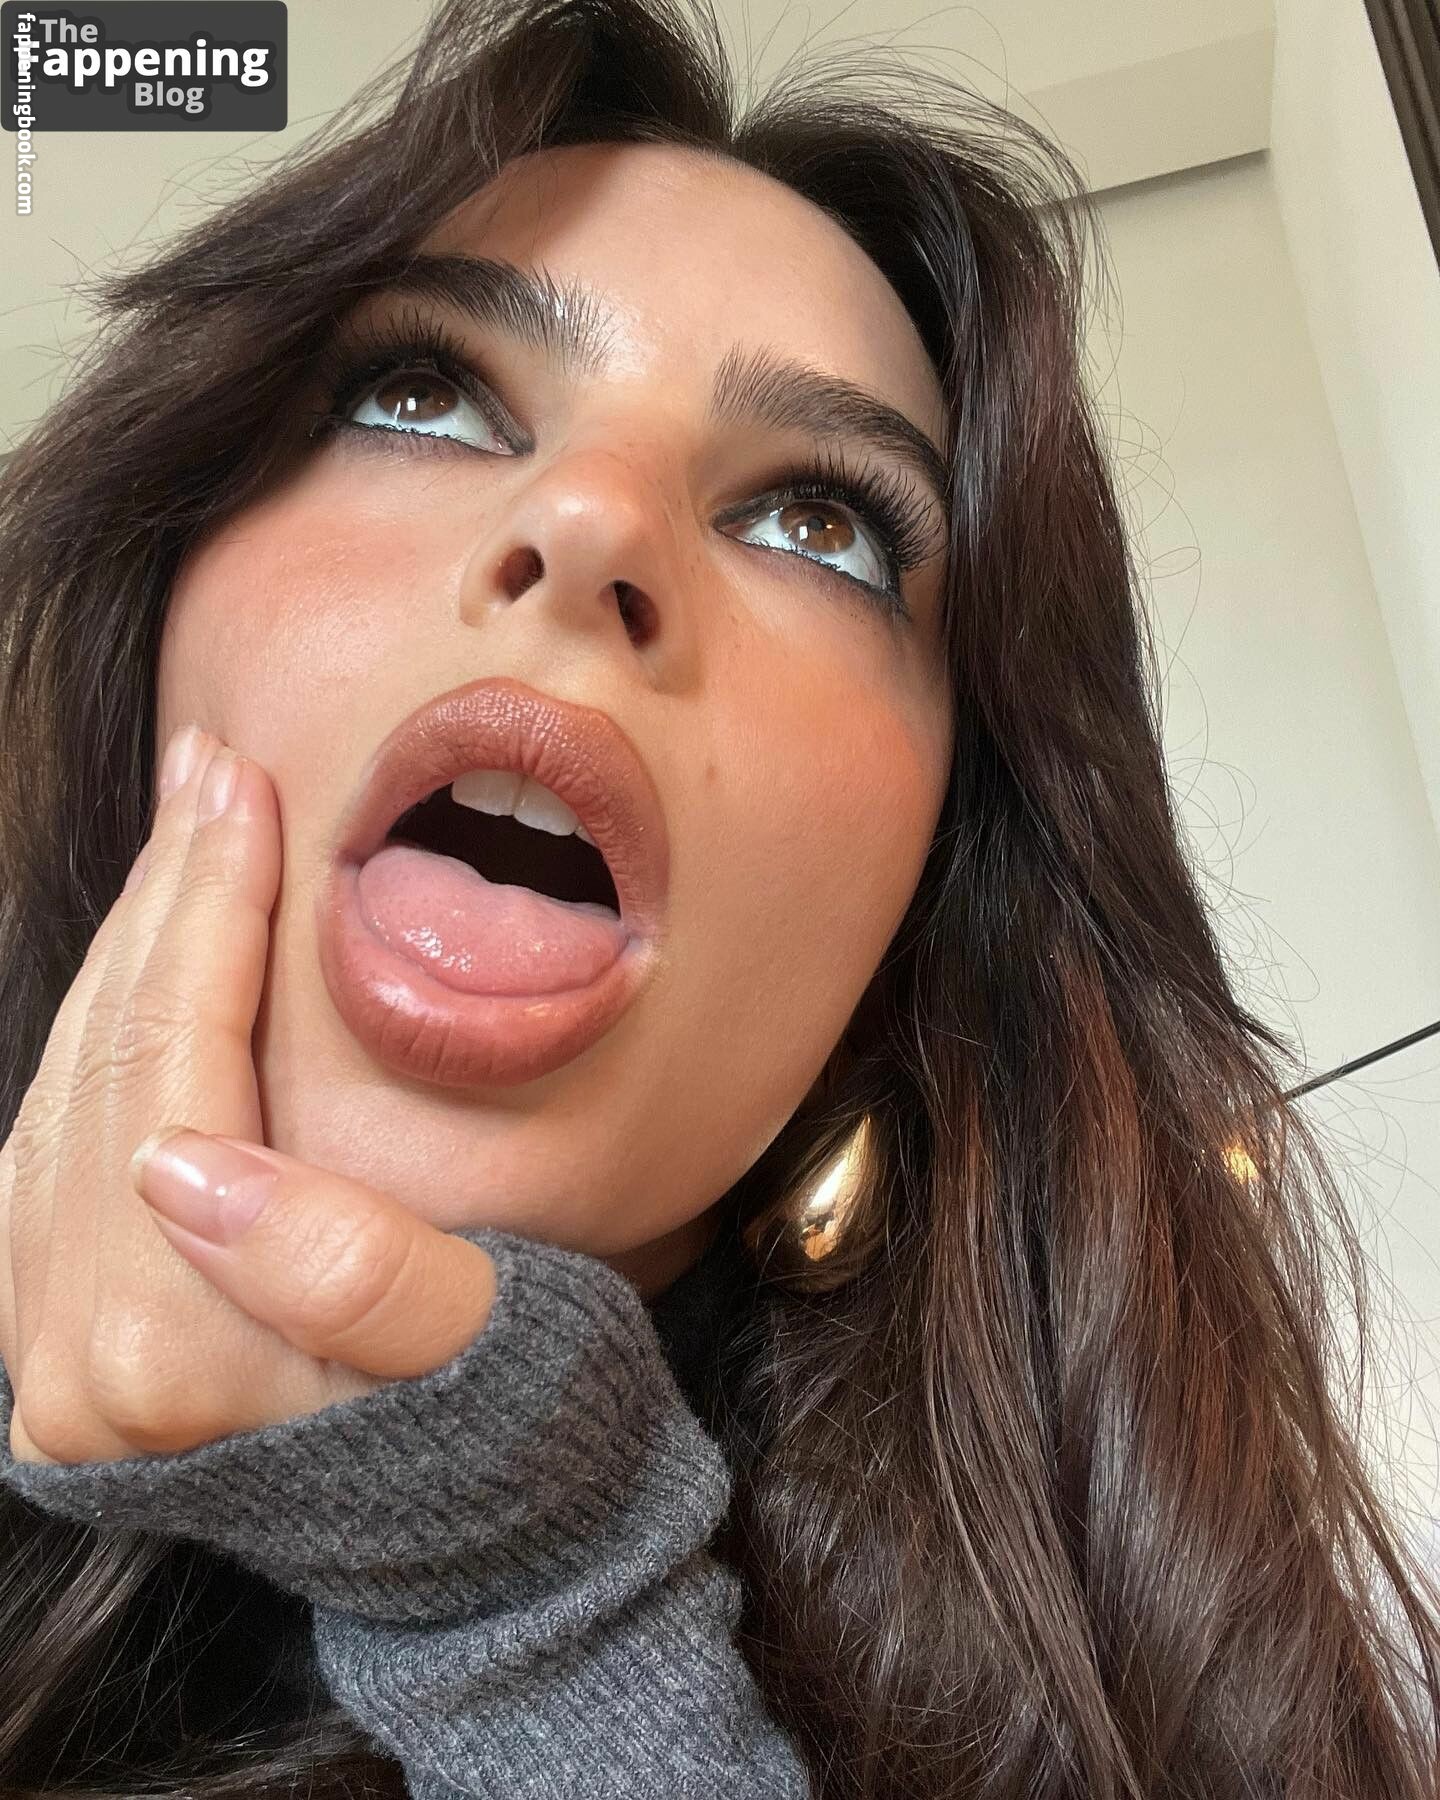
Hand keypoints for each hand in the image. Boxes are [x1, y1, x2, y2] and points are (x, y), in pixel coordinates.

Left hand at [0, 727, 494, 1466]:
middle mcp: (77, 1376)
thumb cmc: (522, 1433)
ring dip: (124, 954)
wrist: (490, 1558)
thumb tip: (185, 1166)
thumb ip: (347, 1270)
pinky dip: (101, 1035)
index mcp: (177, 1362)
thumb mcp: (487, 1348)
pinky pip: (50, 1152)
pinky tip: (148, 960)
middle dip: (160, 906)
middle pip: (104, 1075)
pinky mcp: (60, 1350)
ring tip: (186, 835)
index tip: (244, 787)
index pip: (173, 1079)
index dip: (208, 920)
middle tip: (211, 770)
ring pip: (60, 1099)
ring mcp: (51, 1369)